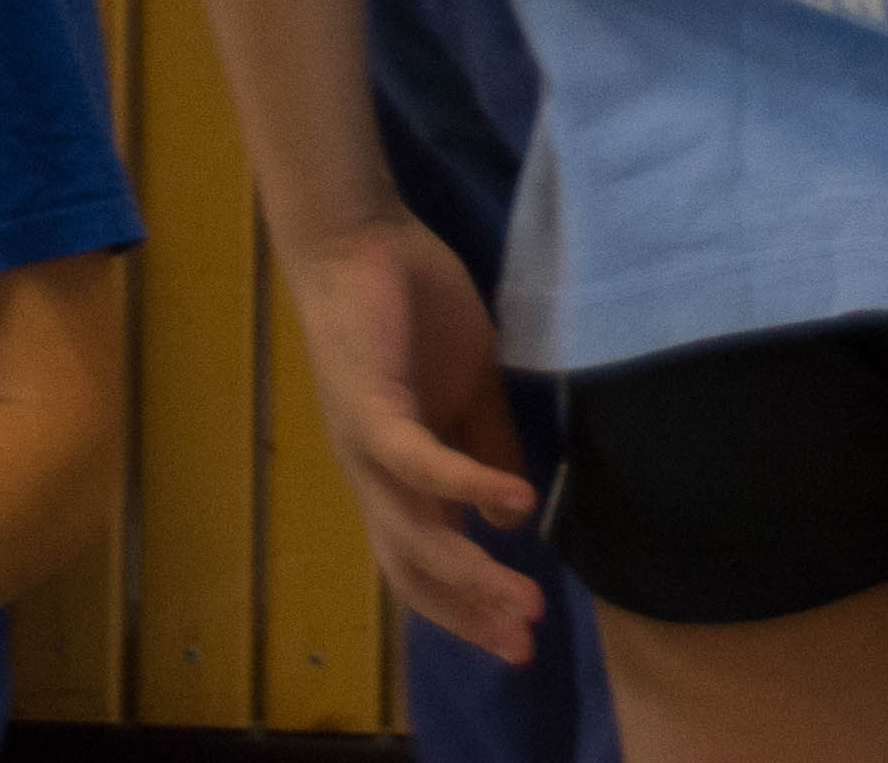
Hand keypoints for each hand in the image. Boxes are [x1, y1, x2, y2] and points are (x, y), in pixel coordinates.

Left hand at [275, 211, 545, 661]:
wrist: (361, 238)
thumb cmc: (412, 305)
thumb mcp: (470, 385)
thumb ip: (488, 445)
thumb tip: (512, 511)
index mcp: (400, 476)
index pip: (429, 564)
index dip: (470, 607)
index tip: (521, 640)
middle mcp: (376, 479)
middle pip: (417, 572)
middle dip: (470, 615)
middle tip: (524, 649)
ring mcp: (369, 451)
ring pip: (417, 538)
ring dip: (472, 575)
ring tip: (527, 599)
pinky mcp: (370, 412)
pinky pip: (418, 465)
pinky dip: (466, 486)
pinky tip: (513, 504)